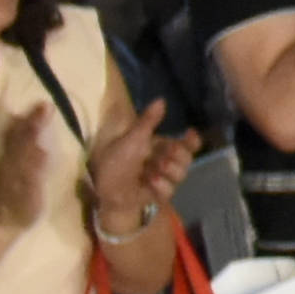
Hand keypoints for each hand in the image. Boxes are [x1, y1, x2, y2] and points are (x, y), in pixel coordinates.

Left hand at [86, 95, 202, 248]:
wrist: (102, 188)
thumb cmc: (114, 160)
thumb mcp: (131, 138)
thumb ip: (148, 121)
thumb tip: (161, 99)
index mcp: (160, 147)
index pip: (186, 143)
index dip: (192, 140)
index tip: (189, 134)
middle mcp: (165, 162)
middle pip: (188, 158)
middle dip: (179, 156)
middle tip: (165, 156)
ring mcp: (164, 179)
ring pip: (182, 175)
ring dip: (169, 171)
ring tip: (153, 171)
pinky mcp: (159, 195)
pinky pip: (170, 190)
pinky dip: (160, 186)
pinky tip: (149, 183)